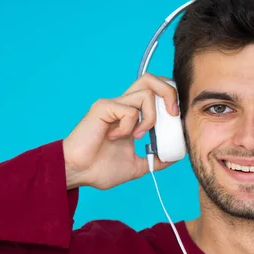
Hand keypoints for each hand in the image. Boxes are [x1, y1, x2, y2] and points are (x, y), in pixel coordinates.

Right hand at [63, 74, 178, 189]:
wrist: (77, 173)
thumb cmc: (99, 169)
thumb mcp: (137, 166)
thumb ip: (155, 160)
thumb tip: (173, 157)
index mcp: (131, 115)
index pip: (155, 92)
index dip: (171, 99)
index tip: (176, 121)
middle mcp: (123, 105)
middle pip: (151, 79)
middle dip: (169, 93)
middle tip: (173, 115)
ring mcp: (113, 105)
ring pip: (145, 93)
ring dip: (150, 117)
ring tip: (137, 136)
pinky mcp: (103, 108)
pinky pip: (129, 110)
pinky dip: (129, 126)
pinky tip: (116, 138)